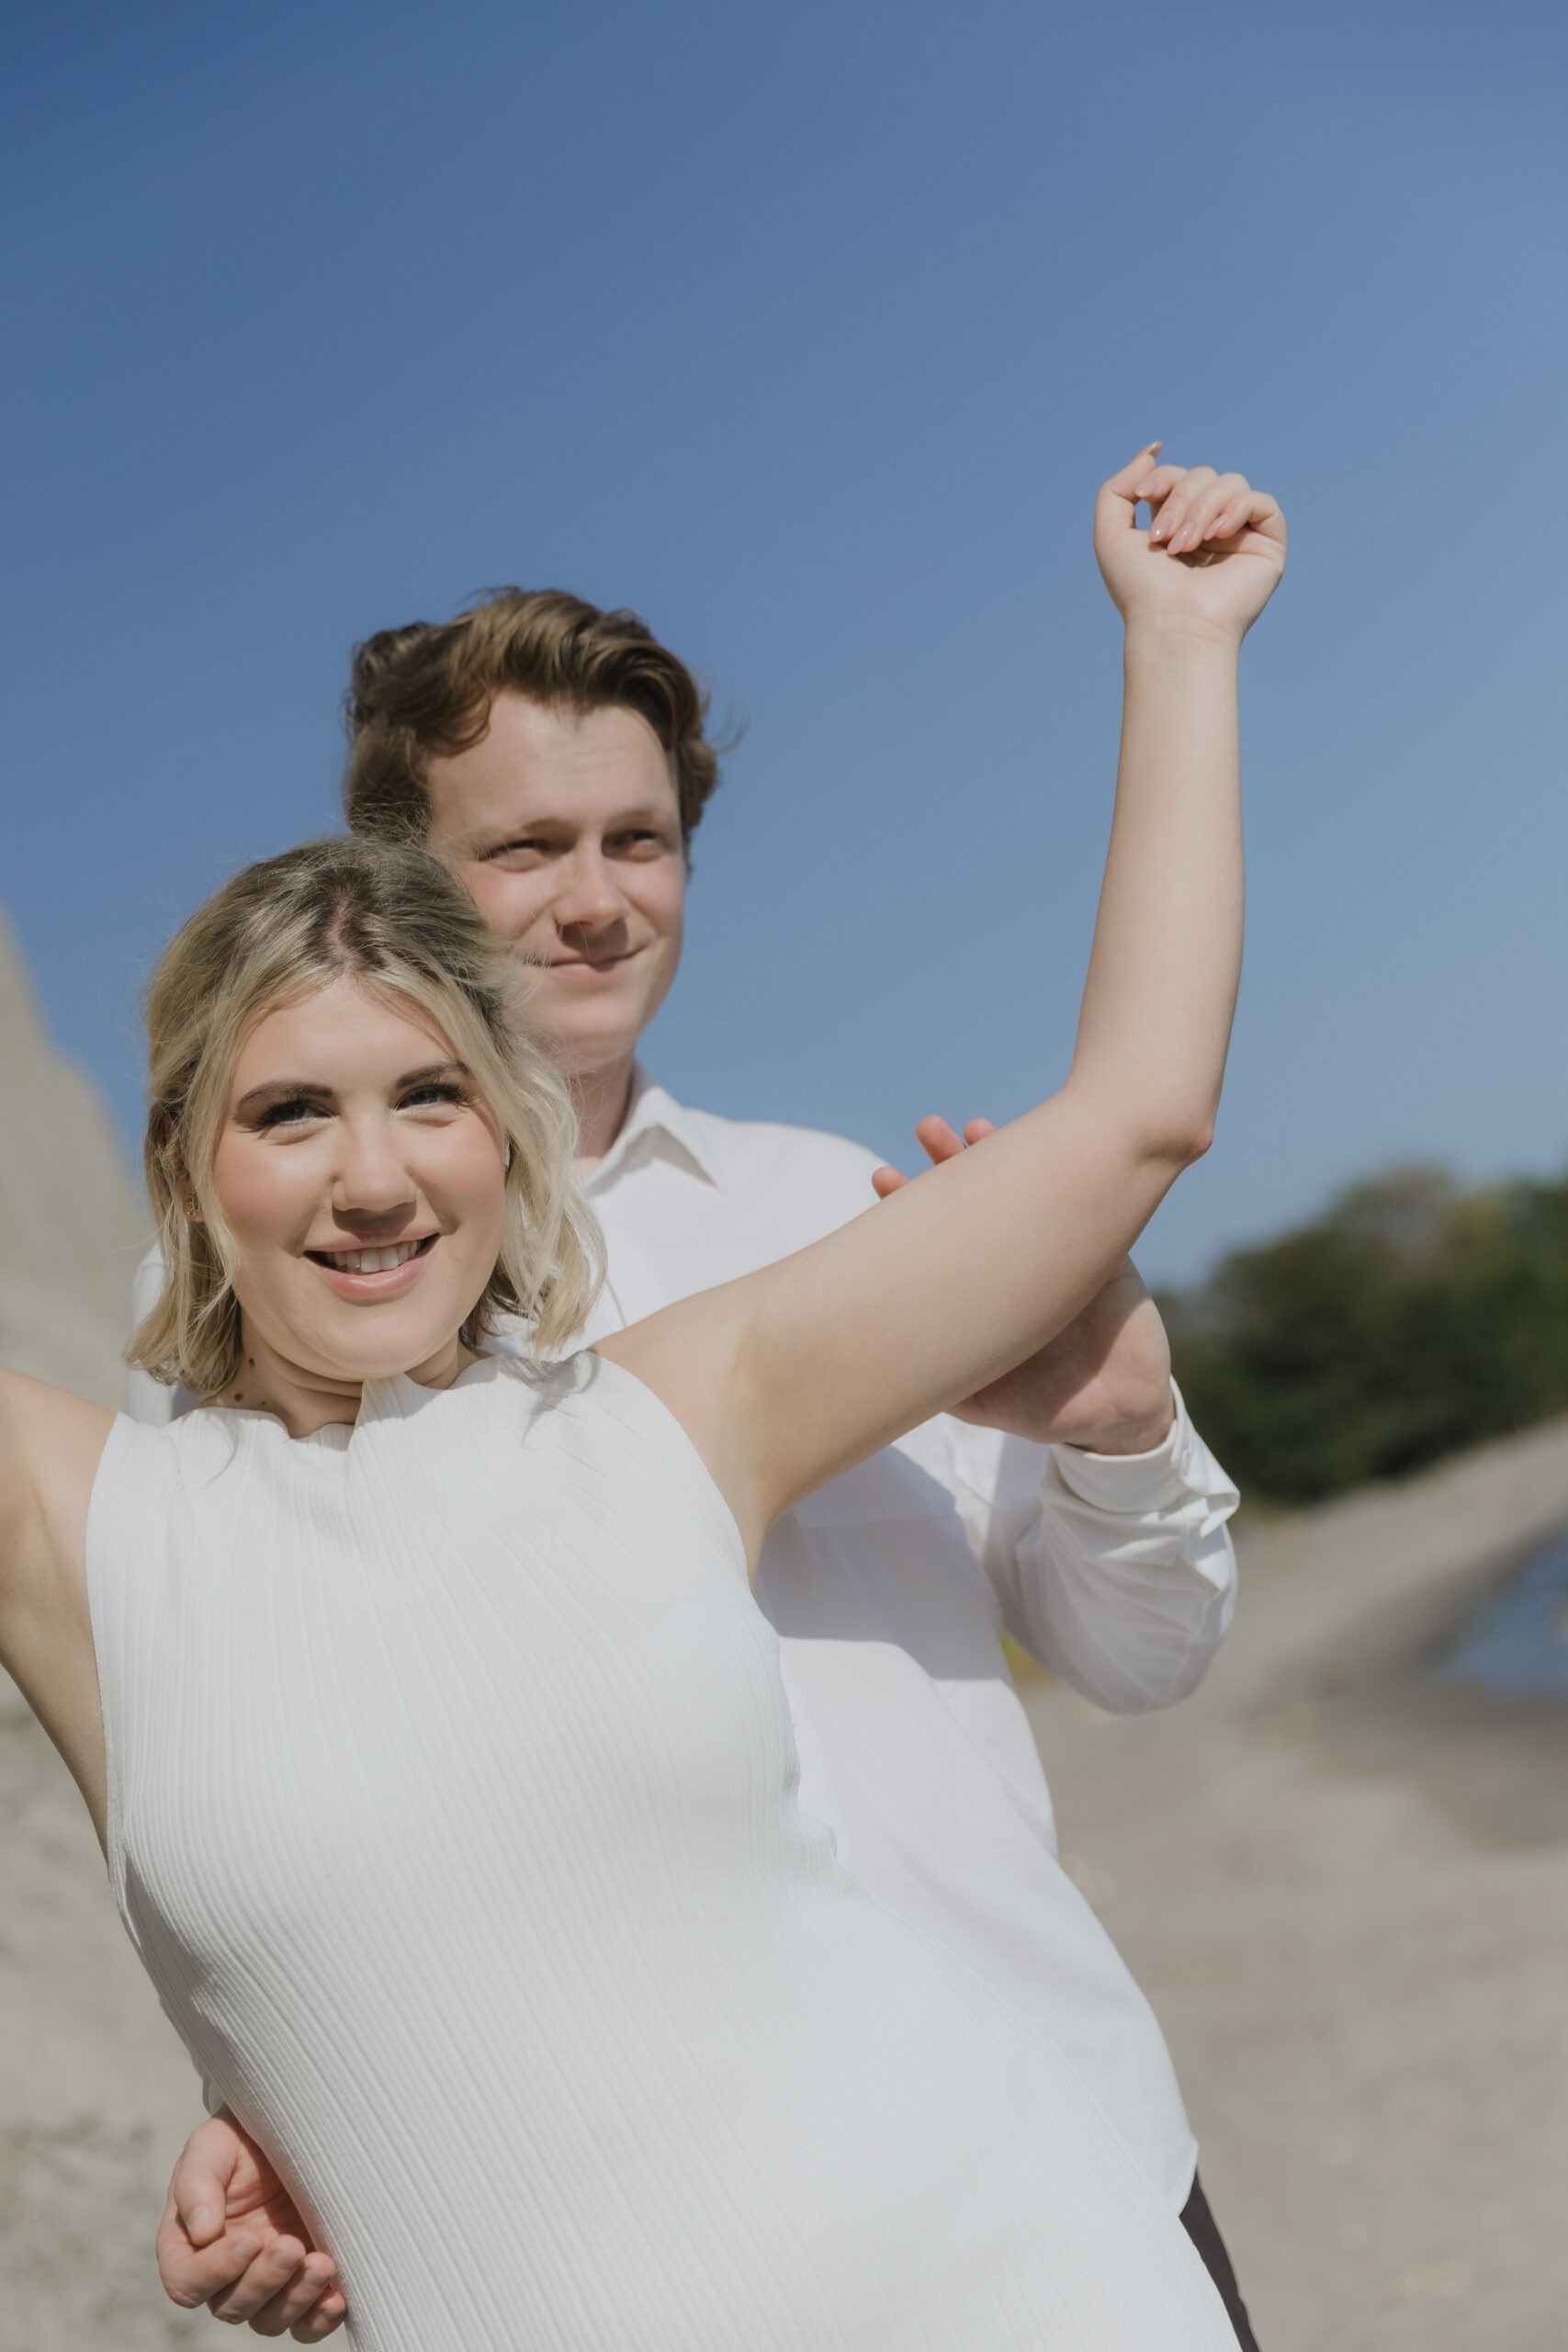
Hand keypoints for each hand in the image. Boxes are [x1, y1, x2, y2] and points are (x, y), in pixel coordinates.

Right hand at [156, 2110, 345, 2339]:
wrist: (288, 2129)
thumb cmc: (240, 2138)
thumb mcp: (211, 2145)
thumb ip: (198, 2183)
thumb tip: (203, 2233)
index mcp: (190, 2246)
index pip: (187, 2283)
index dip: (215, 2272)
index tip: (249, 2240)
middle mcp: (225, 2273)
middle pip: (232, 2306)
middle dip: (263, 2281)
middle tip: (290, 2245)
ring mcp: (266, 2282)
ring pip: (269, 2320)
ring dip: (294, 2300)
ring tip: (321, 2263)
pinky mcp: (302, 2283)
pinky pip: (306, 2323)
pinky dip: (319, 2319)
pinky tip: (337, 2297)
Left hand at [873, 1119, 1175, 1450]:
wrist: (1119, 1413)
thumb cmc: (1046, 1407)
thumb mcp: (986, 1398)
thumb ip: (947, 1378)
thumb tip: (887, 1366)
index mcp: (982, 1293)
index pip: (938, 1239)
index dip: (910, 1208)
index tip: (883, 1178)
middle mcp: (1013, 1267)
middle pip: (974, 1204)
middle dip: (948, 1165)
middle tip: (927, 1129)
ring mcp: (1057, 1256)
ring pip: (1022, 1194)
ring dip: (1000, 1155)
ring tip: (973, 1127)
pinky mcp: (1104, 1254)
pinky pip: (1084, 1205)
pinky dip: (1063, 1174)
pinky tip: (1045, 1144)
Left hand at [1094, 440, 1285, 645]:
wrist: (1171, 625)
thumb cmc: (1140, 589)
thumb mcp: (1110, 532)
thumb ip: (1119, 487)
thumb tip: (1154, 450)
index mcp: (1178, 523)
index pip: (1177, 476)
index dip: (1162, 478)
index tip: (1144, 494)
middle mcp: (1210, 527)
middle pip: (1202, 475)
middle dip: (1180, 499)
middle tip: (1166, 540)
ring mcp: (1240, 535)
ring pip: (1230, 483)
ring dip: (1203, 508)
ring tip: (1188, 546)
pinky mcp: (1268, 545)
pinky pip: (1261, 502)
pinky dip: (1237, 509)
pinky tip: (1217, 535)